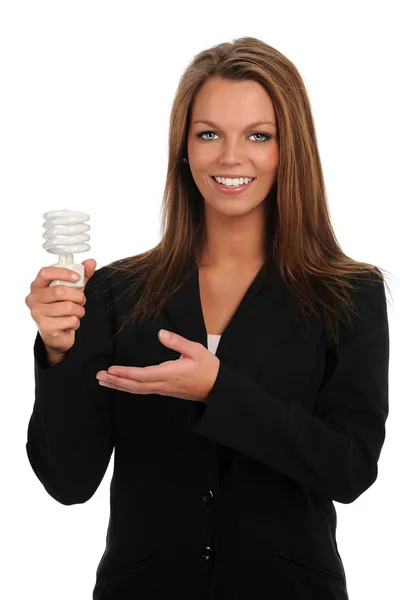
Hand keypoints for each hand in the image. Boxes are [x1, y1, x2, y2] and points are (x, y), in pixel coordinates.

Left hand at [96, 329, 219, 402]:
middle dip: (116, 381)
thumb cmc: (208, 368)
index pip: (142, 375)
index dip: (125, 373)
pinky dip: (128, 387)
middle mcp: (163, 384)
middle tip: (99, 377)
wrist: (217, 388)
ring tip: (103, 381)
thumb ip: (178, 342)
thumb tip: (161, 334)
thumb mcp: (196, 350)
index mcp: (170, 374)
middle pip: (135, 385)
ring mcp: (163, 389)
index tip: (111, 369)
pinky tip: (121, 384)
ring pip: (137, 390)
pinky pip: (142, 390)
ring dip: (119, 386)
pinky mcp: (164, 390)